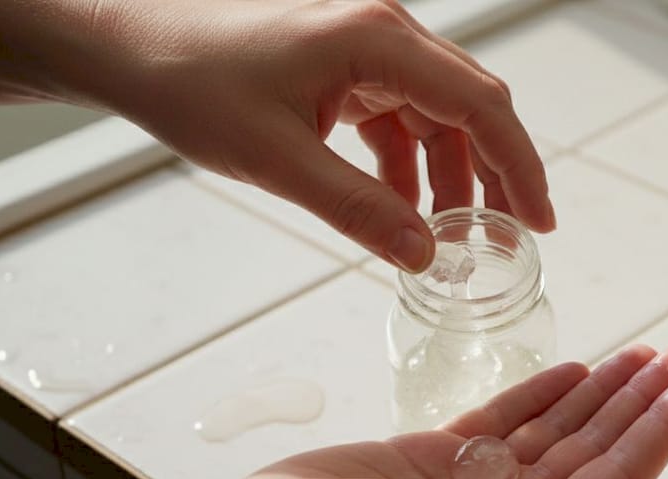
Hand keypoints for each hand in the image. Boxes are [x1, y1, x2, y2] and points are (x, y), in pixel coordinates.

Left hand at [10, 0, 553, 270]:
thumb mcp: (279, 160)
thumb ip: (358, 209)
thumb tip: (427, 255)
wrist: (128, 43)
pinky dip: (409, 167)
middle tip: (509, 241)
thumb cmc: (189, 80)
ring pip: (438, 117)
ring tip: (453, 239)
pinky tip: (402, 210)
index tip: (539, 221)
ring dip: (450, 177)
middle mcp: (384, 34)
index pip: (480, 105)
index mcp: (378, 40)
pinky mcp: (344, 68)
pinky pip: (399, 119)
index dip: (520, 166)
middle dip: (496, 176)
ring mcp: (365, 49)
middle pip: (471, 108)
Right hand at [213, 346, 667, 478]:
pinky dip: (541, 392)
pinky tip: (573, 369)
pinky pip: (505, 418)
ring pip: (558, 427)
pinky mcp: (436, 455)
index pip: (619, 475)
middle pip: (598, 446)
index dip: (662, 430)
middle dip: (644, 401)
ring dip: (603, 391)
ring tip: (644, 354)